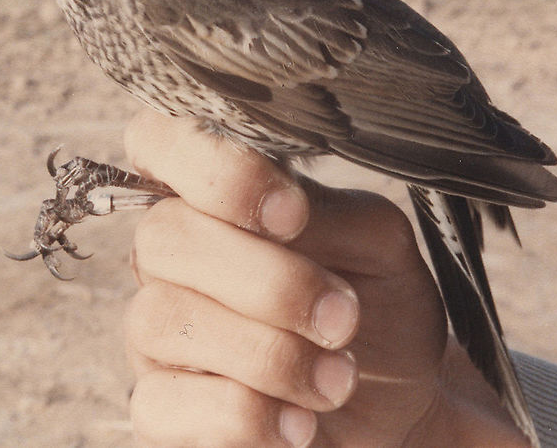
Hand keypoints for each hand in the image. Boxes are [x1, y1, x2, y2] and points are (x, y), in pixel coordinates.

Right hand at [123, 110, 529, 446]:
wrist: (400, 403)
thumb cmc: (379, 306)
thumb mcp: (377, 244)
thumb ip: (325, 212)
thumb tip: (280, 204)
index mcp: (218, 195)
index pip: (158, 138)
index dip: (214, 169)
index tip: (292, 213)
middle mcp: (172, 255)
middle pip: (162, 236)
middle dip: (267, 282)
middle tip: (343, 318)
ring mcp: (156, 330)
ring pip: (163, 319)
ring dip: (269, 355)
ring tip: (340, 379)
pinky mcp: (158, 407)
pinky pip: (161, 405)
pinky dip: (246, 417)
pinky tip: (299, 424)